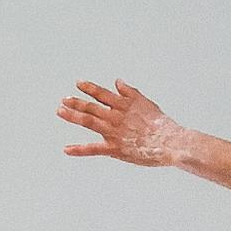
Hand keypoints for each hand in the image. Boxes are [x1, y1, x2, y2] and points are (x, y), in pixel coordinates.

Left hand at [55, 81, 203, 171]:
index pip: (103, 94)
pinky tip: (66, 149)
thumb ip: (130, 92)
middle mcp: (116, 116)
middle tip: (63, 100)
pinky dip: (79, 149)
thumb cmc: (161, 124)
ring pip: (88, 122)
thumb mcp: (146, 103)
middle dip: (76, 103)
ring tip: (59, 111)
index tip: (78, 83)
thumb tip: (117, 81)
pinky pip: (93, 149)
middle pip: (91, 107)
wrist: (171, 142)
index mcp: (124, 105)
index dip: (89, 88)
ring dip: (72, 116)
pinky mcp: (115, 148)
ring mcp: (114, 132)